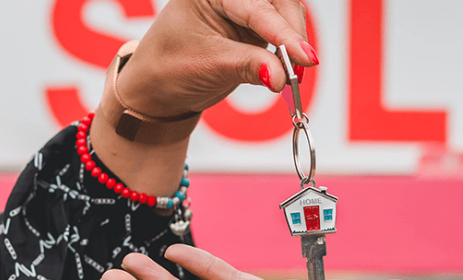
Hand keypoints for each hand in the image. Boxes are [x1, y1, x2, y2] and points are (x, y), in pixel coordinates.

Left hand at [89, 0, 315, 196]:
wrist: (158, 89)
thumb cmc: (169, 69)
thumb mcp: (208, 66)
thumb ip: (248, 67)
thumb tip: (283, 76)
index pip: (255, 8)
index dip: (283, 33)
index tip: (303, 56)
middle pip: (279, 3)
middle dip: (292, 34)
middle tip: (300, 68)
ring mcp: (245, 9)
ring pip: (286, 14)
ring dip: (294, 42)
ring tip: (294, 73)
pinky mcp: (255, 28)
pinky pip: (283, 32)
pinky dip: (289, 50)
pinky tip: (289, 69)